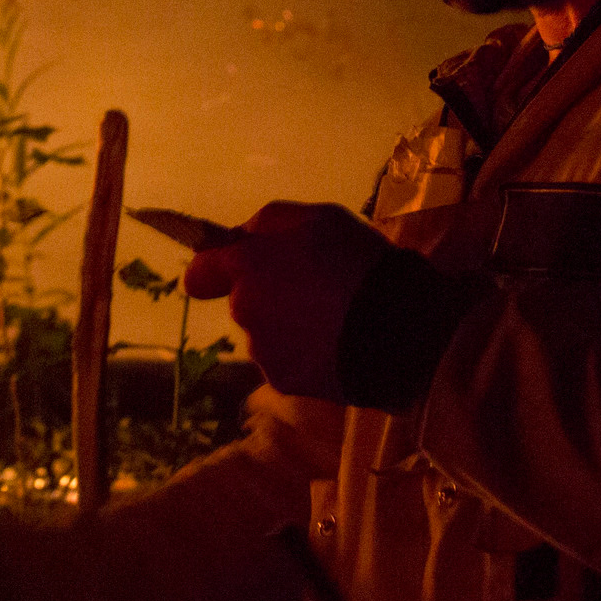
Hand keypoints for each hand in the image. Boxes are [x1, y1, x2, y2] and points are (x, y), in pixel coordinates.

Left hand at [184, 200, 393, 400]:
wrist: (399, 329)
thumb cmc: (357, 262)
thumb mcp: (318, 218)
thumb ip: (269, 224)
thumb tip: (242, 238)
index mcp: (246, 268)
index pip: (200, 273)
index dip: (215, 270)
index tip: (236, 269)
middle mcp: (244, 312)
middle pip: (244, 303)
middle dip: (268, 296)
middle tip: (315, 289)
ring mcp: (263, 352)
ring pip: (266, 334)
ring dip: (288, 327)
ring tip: (334, 319)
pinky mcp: (285, 382)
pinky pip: (287, 362)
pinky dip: (304, 355)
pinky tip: (338, 345)